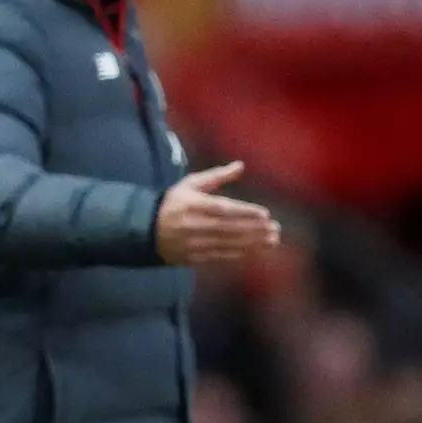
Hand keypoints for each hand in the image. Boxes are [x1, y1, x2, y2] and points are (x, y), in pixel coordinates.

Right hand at [155, 161, 279, 265]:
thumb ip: (217, 176)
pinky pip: (220, 255)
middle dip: (254, 229)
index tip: (265, 214)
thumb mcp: (191, 184)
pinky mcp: (193, 257)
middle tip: (275, 229)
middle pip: (229, 228)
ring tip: (271, 240)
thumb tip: (241, 165)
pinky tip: (254, 250)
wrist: (146, 229)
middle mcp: (193, 225)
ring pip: (227, 243)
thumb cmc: (173, 203)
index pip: (223, 209)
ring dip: (252, 243)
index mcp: (192, 204)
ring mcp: (193, 243)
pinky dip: (239, 253)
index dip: (245, 212)